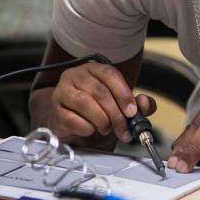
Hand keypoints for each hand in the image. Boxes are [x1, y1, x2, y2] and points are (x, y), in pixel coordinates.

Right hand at [35, 62, 155, 144]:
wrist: (69, 123)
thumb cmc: (97, 112)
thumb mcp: (120, 107)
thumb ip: (137, 104)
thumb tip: (145, 103)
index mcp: (94, 69)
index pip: (110, 74)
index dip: (123, 94)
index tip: (132, 112)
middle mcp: (76, 75)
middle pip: (99, 91)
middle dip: (115, 113)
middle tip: (123, 129)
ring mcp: (62, 91)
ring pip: (85, 103)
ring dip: (101, 120)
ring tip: (106, 128)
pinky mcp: (55, 110)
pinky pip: (72, 119)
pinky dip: (86, 128)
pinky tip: (90, 130)